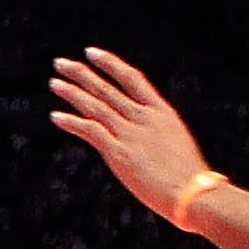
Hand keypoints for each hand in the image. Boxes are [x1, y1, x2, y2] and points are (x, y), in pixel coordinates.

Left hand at [50, 47, 211, 220]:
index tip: (91, 53)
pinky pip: (91, 131)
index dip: (110, 64)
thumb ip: (157, 134)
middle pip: (107, 88)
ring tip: (54, 82)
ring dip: (72, 93)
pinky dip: (72, 122)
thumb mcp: (176, 143)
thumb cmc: (189, 177)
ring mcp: (131, 134)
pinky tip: (56, 116)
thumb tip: (145, 136)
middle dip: (82, 74)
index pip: (132, 78)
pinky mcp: (119, 153)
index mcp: (162, 112)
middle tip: (60, 63)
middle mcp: (144, 118)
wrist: (194, 194)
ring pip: (96, 106)